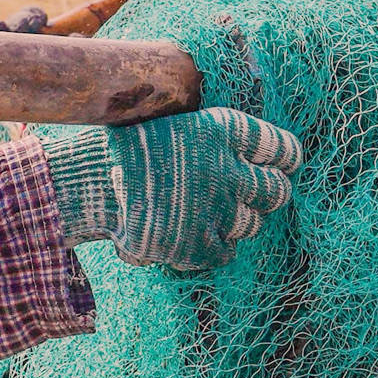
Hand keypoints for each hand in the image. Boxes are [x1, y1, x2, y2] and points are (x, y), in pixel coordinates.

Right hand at [38, 108, 301, 271]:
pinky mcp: (202, 245)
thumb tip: (242, 158)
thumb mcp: (174, 126)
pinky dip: (210, 247)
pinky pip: (226, 251)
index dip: (284, 159)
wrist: (93, 185)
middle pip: (277, 191)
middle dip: (267, 194)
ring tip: (201, 213)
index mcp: (223, 132)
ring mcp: (219, 211)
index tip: (282, 165)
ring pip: (253, 223)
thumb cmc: (126, 150)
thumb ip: (211, 142)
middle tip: (249, 195)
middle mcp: (230, 170)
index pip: (281, 148)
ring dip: (234, 221)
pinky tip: (188, 234)